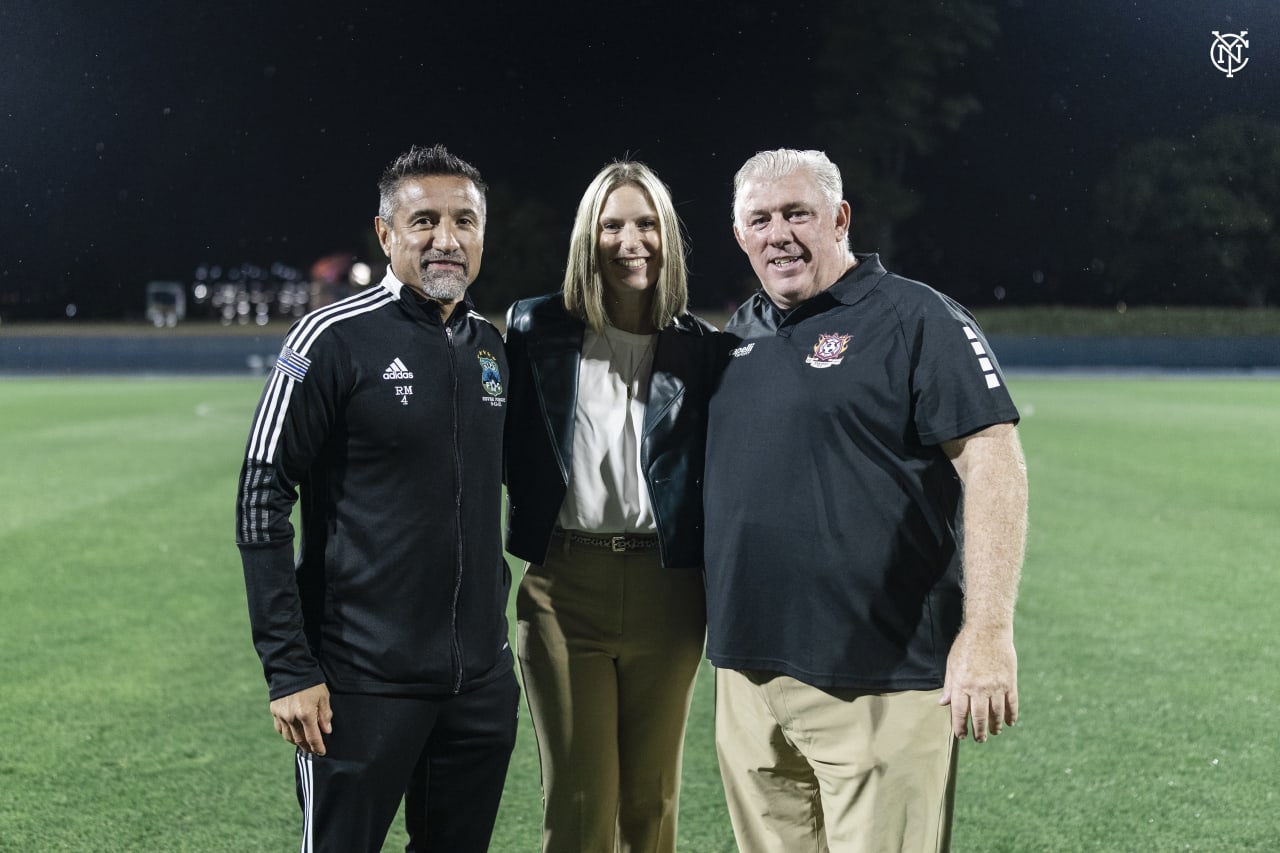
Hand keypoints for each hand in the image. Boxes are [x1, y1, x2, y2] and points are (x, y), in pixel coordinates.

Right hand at [269, 683, 332, 754]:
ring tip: (304, 744)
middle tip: (314, 751)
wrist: (291, 669)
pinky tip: (293, 735)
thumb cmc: (311, 682)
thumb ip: (325, 715)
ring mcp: (281, 716)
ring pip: (289, 737)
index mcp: (306, 714)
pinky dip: (287, 735)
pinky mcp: (274, 712)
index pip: (313, 738)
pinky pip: (280, 729)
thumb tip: (326, 731)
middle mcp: (292, 718)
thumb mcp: (323, 697)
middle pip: (300, 740)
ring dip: (297, 743)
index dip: (318, 747)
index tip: (322, 752)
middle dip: (308, 748)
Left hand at [940, 626, 1017, 742]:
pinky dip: (1011, 715)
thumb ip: (950, 685)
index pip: (960, 713)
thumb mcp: (952, 664)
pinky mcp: (1009, 682)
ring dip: (995, 726)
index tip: (962, 736)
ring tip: (994, 733)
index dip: (961, 727)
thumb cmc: (967, 645)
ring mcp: (996, 686)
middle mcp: (979, 688)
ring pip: (996, 714)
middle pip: (979, 717)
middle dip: (979, 732)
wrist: (988, 630)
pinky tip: (1009, 722)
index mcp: (962, 684)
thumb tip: (943, 703)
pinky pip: (1011, 704)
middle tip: (979, 739)